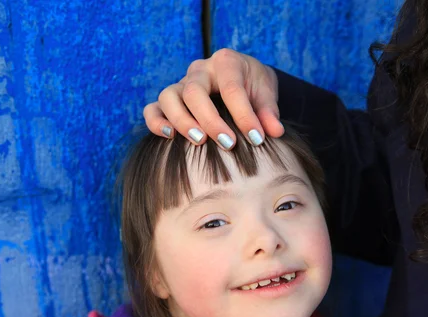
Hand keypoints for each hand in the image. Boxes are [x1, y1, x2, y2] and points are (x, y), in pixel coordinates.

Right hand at [143, 48, 283, 148]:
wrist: (242, 78)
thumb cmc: (253, 86)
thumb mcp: (266, 93)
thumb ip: (269, 112)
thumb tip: (275, 132)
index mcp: (226, 62)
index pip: (232, 89)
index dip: (244, 115)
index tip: (257, 139)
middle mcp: (199, 70)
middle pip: (194, 91)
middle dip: (210, 120)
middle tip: (228, 143)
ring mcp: (181, 83)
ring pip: (168, 96)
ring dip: (181, 120)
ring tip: (199, 141)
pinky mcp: (170, 100)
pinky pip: (153, 108)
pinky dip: (156, 122)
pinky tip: (169, 137)